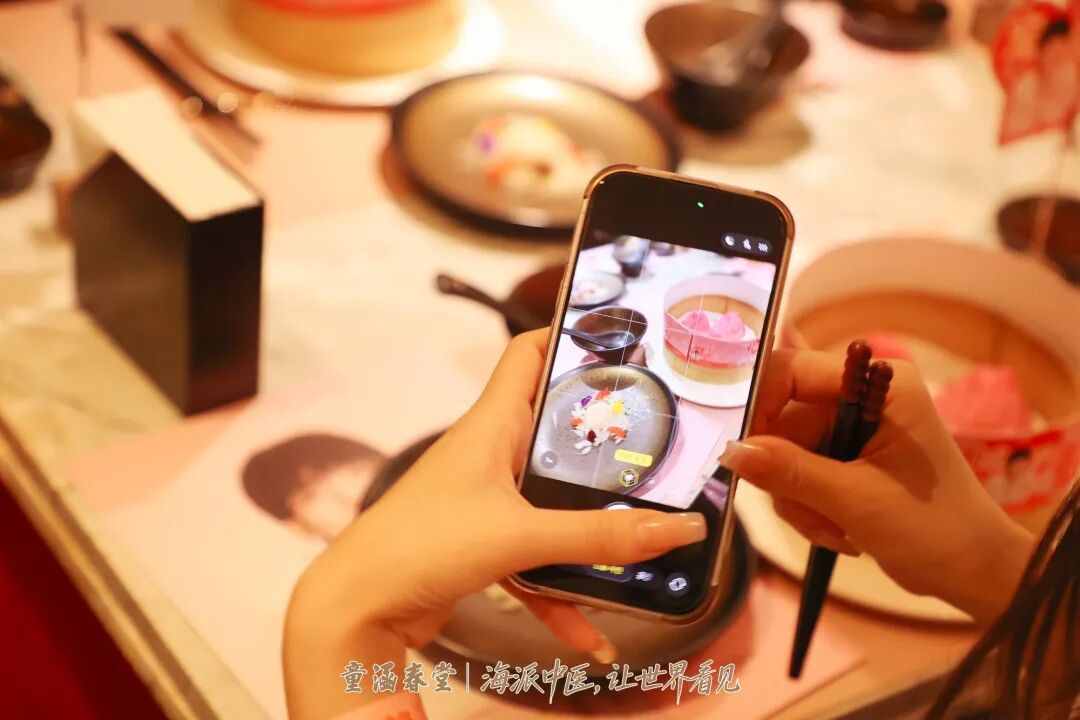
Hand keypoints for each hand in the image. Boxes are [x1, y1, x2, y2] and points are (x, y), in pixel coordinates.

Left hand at [283, 330, 705, 718]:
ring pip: (553, 501)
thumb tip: (681, 528)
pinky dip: (561, 591)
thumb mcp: (519, 535)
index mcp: (492, 424)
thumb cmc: (422, 544)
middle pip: (556, 429)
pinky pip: (536, 559)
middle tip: (663, 441)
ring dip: (589, 525)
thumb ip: (598, 536)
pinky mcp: (483, 544)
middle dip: (605, 439)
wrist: (357, 607)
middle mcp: (491, 453)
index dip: (569, 336)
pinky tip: (592, 634)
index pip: (529, 353)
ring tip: (643, 538)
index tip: (624, 340)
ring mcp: (486, 500)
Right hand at [719, 349, 1034, 622]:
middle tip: (805, 511)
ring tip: (834, 530)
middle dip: (785, 471)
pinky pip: (798, 473)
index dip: (760, 403)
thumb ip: (789, 471)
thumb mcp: (854, 499)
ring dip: (798, 498)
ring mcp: (852, 429)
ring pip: (785, 452)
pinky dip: (807, 506)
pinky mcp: (847, 458)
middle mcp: (861, 396)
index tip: (740, 449)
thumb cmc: (931, 528)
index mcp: (876, 385)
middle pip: (783, 418)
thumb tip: (730, 452)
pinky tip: (838, 532)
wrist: (973, 572)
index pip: (794, 371)